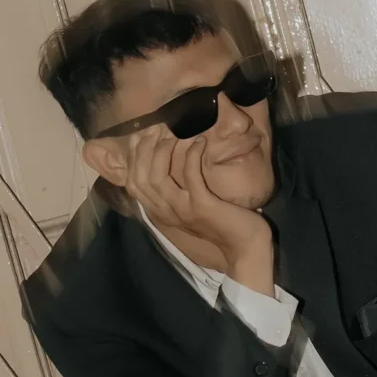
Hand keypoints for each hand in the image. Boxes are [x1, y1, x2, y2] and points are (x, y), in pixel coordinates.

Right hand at [127, 126, 272, 288]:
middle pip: (140, 178)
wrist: (244, 248)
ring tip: (174, 133)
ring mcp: (183, 210)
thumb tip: (168, 164)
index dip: (133, 158)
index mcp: (161, 212)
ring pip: (158, 178)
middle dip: (143, 149)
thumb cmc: (221, 222)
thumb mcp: (191, 207)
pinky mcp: (202, 206)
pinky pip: (191, 177)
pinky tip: (200, 142)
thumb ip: (177, 191)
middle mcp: (166, 212)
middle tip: (157, 129)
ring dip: (163, 152)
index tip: (140, 135)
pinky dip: (193, 156)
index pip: (133, 184)